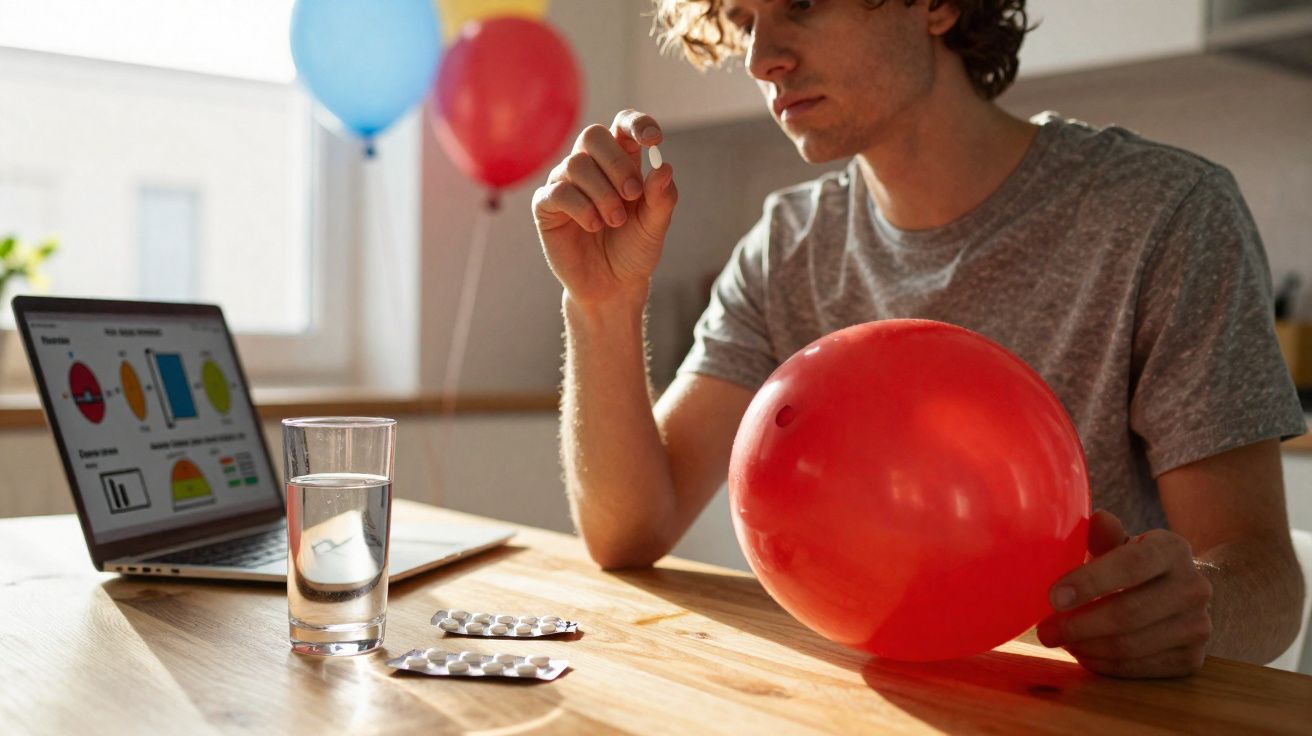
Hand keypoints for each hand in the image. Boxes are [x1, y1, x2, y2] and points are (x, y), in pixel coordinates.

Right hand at [532, 109, 677, 306]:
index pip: (623, 125)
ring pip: (576, 164)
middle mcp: (590, 166)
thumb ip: (662, 198)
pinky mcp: (546, 206)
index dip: (636, 124)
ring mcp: (565, 183)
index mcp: (621, 162)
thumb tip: (663, 167)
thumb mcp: (655, 226)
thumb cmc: (634, 250)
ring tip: (616, 222)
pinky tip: (594, 225)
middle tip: (633, 195)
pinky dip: (581, 207)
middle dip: (616, 163)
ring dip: (602, 194)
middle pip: (593, 136)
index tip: (653, 140)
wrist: (612, 285)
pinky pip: (558, 191)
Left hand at [1037, 510, 1212, 677]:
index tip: (1053, 597)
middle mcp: (1194, 587)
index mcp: (1172, 550)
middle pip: (1129, 613)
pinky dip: (1104, 664)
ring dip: (1087, 647)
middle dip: (1079, 625)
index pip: (1132, 565)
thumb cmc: (1136, 566)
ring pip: (1131, 645)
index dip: (1090, 582)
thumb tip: (1098, 520)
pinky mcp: (1192, 659)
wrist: (1184, 595)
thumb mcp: (1122, 544)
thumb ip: (1105, 535)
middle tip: (1045, 630)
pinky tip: (1083, 653)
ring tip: (1061, 641)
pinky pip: (1139, 668)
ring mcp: (1198, 626)